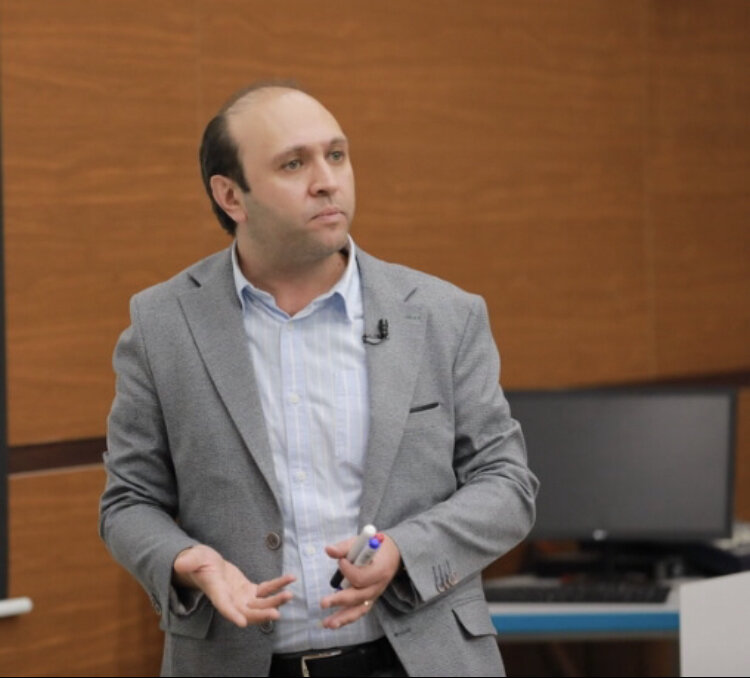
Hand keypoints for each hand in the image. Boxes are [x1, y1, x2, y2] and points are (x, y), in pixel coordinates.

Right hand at [173, 544, 294, 627]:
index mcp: (216, 592)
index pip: (224, 606)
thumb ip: (189, 561)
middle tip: (276, 613)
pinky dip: (278, 585)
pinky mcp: (250, 591)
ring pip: (260, 604)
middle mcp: (231, 600)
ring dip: (275, 601)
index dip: (232, 614)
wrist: (205, 565)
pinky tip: (291, 578)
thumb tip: (180, 564)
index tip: (243, 623)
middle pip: (247, 612)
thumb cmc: (197, 562)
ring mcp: (241, 597)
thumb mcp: (193, 558)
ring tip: (289, 594)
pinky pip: (267, 590)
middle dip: (261, 614)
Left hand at [319, 534, 400, 629]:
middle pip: (359, 597)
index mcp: (379, 570)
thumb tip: (329, 550)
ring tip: (327, 624)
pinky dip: (347, 618)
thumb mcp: (361, 542)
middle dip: (340, 600)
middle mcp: (378, 586)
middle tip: (323, 603)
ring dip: (343, 617)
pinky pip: (359, 612)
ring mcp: (374, 595)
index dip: (348, 570)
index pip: (362, 577)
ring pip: (359, 609)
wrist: (393, 555)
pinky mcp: (369, 600)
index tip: (341, 561)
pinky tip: (333, 623)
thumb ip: (345, 547)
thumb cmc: (375, 548)